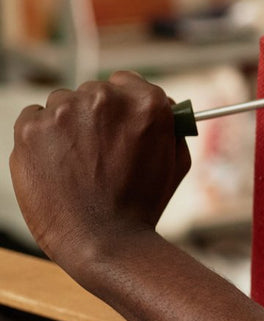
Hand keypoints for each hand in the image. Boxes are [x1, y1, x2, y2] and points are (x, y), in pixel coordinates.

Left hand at [10, 71, 189, 266]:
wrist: (102, 240)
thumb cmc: (142, 205)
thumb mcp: (176, 161)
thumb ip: (169, 126)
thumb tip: (164, 105)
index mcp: (146, 103)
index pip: (126, 81)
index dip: (122, 104)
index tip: (117, 121)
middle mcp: (105, 99)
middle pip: (92, 92)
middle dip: (94, 117)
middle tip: (97, 151)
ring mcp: (64, 111)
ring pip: (61, 104)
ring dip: (67, 126)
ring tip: (76, 163)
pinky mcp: (30, 128)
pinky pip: (32, 118)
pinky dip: (40, 137)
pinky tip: (54, 163)